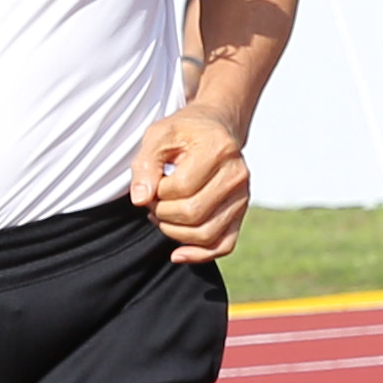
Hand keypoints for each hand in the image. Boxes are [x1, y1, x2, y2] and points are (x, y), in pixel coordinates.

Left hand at [128, 107, 253, 263]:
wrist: (216, 128)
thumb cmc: (185, 131)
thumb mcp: (158, 135)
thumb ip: (145, 165)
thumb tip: (140, 199)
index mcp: (218, 151)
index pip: (180, 188)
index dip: (157, 192)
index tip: (151, 183)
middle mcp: (236, 176)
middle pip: (193, 214)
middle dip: (163, 213)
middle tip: (152, 201)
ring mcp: (242, 197)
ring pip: (205, 234)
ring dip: (174, 232)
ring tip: (161, 215)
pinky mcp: (240, 213)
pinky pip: (223, 245)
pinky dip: (199, 254)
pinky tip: (177, 254)